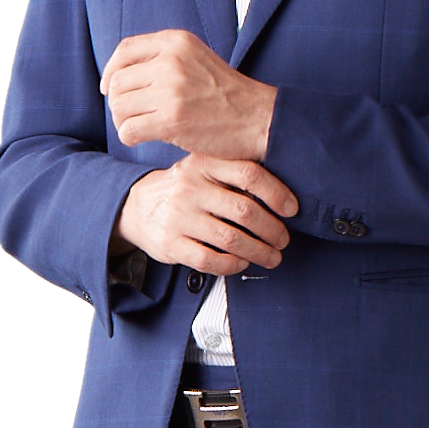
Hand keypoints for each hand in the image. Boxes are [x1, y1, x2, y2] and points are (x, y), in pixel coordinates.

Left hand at [101, 29, 277, 161]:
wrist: (258, 118)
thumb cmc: (225, 93)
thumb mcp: (196, 58)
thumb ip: (163, 58)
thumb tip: (118, 73)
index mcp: (177, 41)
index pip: (125, 50)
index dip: (111, 70)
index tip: (110, 88)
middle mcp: (172, 60)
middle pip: (118, 81)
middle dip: (119, 102)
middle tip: (132, 115)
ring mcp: (172, 90)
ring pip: (119, 106)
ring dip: (123, 121)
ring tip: (140, 127)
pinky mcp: (172, 119)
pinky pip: (128, 129)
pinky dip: (129, 137)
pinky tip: (143, 138)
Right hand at [112, 153, 298, 273]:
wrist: (136, 205)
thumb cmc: (184, 188)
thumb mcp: (203, 168)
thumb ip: (233, 174)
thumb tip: (281, 194)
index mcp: (204, 163)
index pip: (249, 174)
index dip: (277, 193)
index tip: (292, 209)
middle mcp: (190, 187)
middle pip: (244, 210)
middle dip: (272, 229)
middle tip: (283, 239)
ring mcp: (178, 216)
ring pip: (231, 239)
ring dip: (259, 252)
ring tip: (272, 256)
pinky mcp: (170, 244)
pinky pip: (210, 260)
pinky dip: (232, 264)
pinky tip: (241, 262)